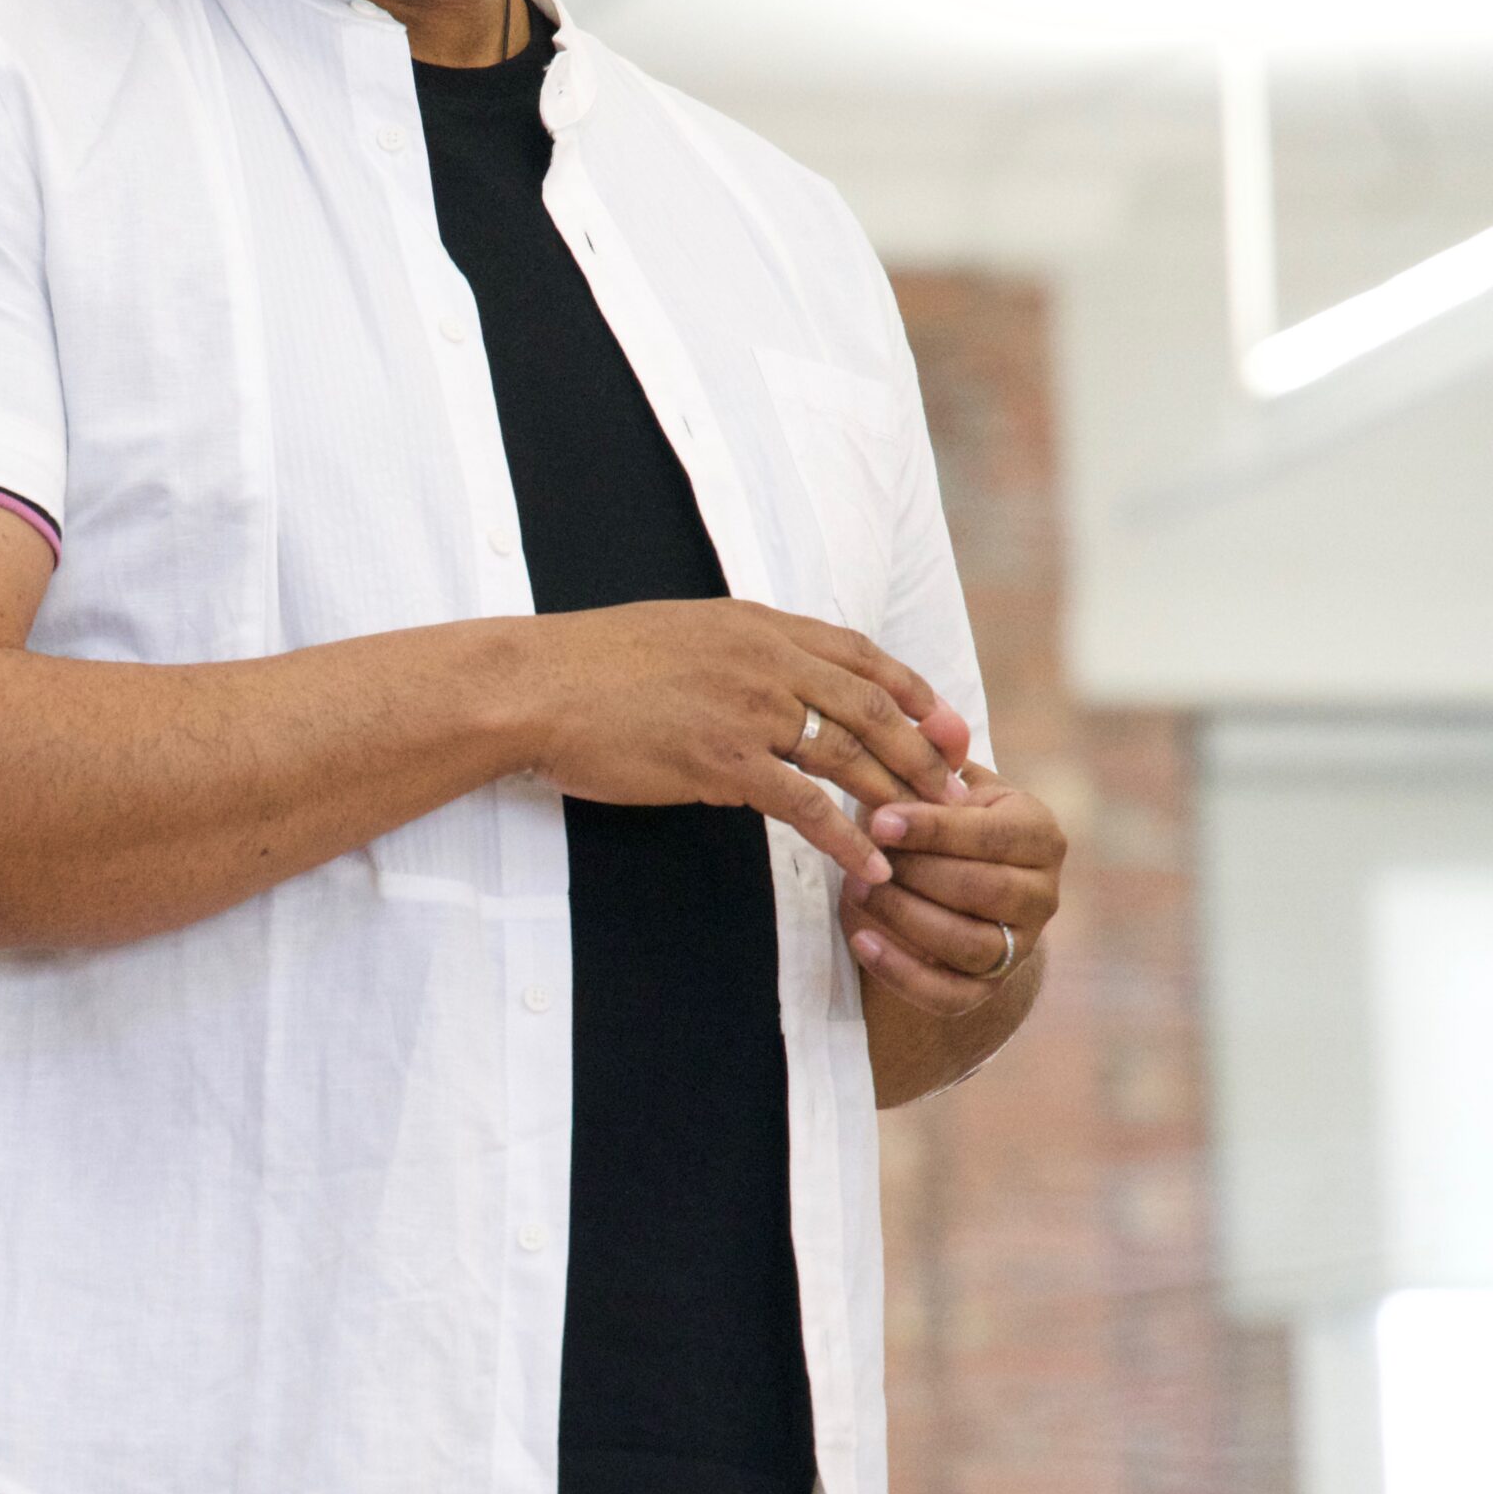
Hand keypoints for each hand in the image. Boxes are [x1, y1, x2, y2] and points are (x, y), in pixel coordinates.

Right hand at [528, 598, 972, 889]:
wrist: (534, 685)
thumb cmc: (590, 665)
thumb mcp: (677, 634)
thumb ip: (732, 650)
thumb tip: (761, 670)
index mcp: (756, 624)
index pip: (859, 652)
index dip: (911, 690)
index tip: (944, 723)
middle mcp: (764, 658)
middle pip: (872, 704)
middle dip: (923, 749)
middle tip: (958, 788)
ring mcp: (747, 709)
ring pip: (851, 753)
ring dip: (898, 797)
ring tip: (930, 835)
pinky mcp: (721, 760)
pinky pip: (805, 806)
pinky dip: (845, 840)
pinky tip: (869, 869)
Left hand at [839, 764, 1064, 1013]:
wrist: (949, 881)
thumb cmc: (940, 819)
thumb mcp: (942, 783)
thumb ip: (939, 753)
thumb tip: (939, 723)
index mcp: (1040, 834)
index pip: (990, 836)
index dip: (933, 829)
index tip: (878, 820)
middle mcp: (1043, 894)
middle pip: (982, 892)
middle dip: (916, 875)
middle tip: (863, 857)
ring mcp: (1020, 946)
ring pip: (968, 944)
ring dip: (906, 919)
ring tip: (856, 891)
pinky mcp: (988, 988)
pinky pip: (949, 995)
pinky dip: (902, 973)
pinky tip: (861, 940)